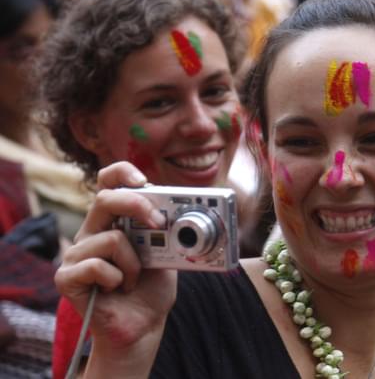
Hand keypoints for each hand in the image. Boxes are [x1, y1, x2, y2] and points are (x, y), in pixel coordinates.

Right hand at [55, 162, 176, 351]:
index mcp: (115, 220)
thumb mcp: (167, 252)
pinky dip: (118, 278)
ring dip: (135, 262)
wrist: (143, 326)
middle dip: (137, 205)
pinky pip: (96, 266)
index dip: (122, 173)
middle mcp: (93, 231)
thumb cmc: (152, 288)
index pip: (108, 182)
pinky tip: (118, 289)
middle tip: (157, 223)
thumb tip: (182, 211)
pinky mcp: (67, 277)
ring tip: (135, 278)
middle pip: (106, 198)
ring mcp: (77, 254)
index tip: (143, 180)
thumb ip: (167, 230)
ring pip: (111, 239)